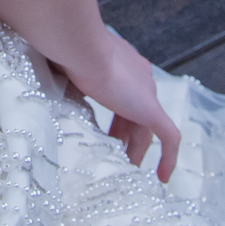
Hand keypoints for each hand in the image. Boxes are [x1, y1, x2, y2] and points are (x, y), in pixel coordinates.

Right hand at [60, 34, 180, 183]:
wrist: (81, 47)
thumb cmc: (68, 52)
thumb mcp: (69, 67)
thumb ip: (71, 79)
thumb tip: (55, 85)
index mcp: (125, 63)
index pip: (127, 95)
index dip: (119, 117)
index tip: (108, 134)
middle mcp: (141, 76)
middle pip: (137, 115)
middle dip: (126, 137)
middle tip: (116, 157)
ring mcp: (147, 92)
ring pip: (147, 130)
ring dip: (137, 151)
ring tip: (126, 170)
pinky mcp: (151, 110)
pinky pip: (169, 139)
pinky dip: (168, 158)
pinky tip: (163, 178)